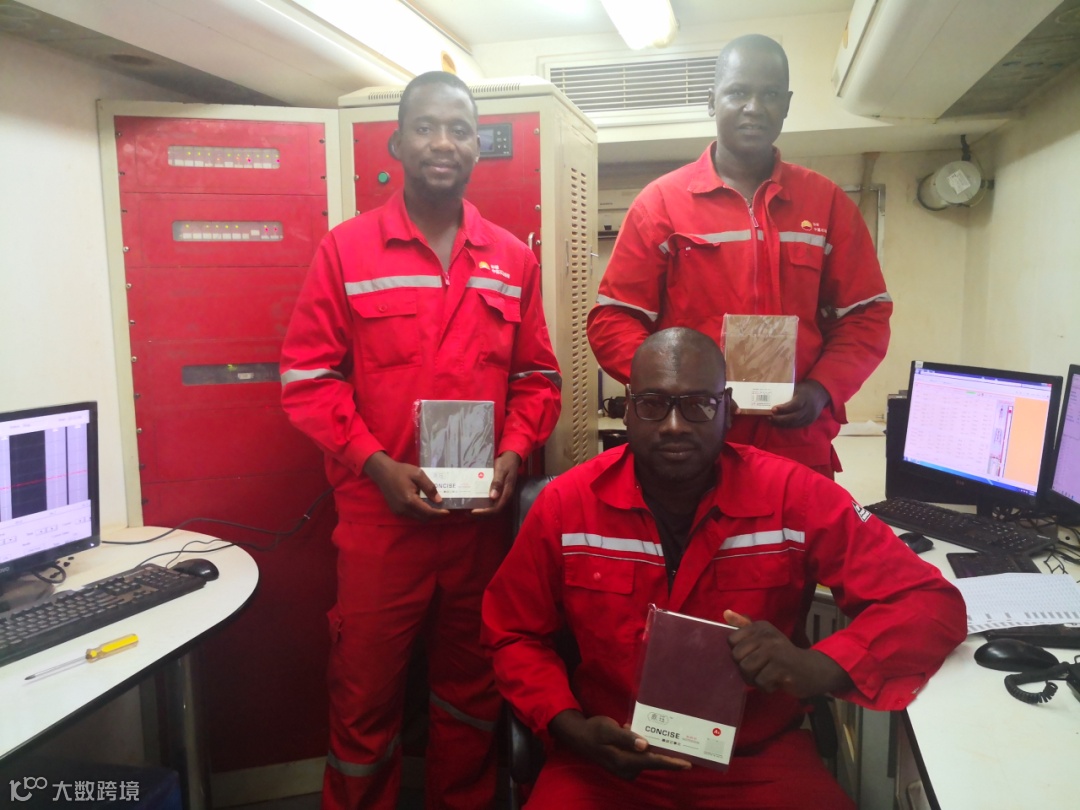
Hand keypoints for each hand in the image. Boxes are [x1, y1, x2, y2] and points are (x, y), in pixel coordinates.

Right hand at [363, 452, 448, 520]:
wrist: (383, 472)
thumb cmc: (401, 471)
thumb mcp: (418, 474)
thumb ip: (429, 487)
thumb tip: (438, 500)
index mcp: (409, 500)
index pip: (427, 512)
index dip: (439, 513)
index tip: (447, 511)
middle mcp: (403, 509)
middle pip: (423, 518)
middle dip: (434, 516)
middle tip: (442, 509)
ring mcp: (398, 511)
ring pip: (417, 518)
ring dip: (427, 515)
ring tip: (434, 507)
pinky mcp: (396, 510)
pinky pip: (411, 515)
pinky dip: (419, 513)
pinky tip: (423, 505)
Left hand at [471, 451, 520, 515]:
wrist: (511, 458)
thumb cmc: (505, 463)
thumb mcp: (501, 470)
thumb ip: (497, 482)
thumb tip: (493, 497)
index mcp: (506, 493)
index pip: (496, 508)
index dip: (485, 512)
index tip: (473, 511)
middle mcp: (504, 497)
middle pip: (493, 511)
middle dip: (481, 514)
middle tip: (467, 512)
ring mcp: (502, 496)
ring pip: (492, 508)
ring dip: (481, 511)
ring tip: (468, 509)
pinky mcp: (499, 493)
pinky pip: (491, 502)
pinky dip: (483, 505)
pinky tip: (474, 502)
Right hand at [549, 711, 690, 780]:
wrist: (579, 737)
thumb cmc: (594, 730)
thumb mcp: (608, 729)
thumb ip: (626, 737)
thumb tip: (644, 745)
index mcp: (623, 760)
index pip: (651, 762)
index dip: (670, 763)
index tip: (687, 764)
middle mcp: (626, 768)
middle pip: (653, 764)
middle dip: (670, 759)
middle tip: (688, 754)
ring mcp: (625, 769)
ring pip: (648, 761)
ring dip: (658, 752)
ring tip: (671, 742)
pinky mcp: (625, 765)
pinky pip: (642, 759)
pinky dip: (648, 751)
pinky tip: (648, 739)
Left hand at [723, 610, 851, 699]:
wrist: (813, 669)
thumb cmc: (782, 654)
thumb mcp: (764, 637)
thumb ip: (744, 626)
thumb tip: (726, 613)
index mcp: (760, 627)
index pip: (731, 640)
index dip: (739, 654)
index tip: (752, 655)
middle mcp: (767, 636)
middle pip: (736, 657)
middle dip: (744, 669)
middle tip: (759, 669)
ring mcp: (775, 651)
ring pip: (746, 670)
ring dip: (755, 679)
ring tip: (767, 676)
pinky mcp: (782, 668)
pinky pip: (760, 682)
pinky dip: (766, 687)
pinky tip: (776, 682)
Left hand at [770, 380, 830, 428]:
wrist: (820, 393)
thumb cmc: (804, 390)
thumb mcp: (797, 388)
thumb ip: (787, 394)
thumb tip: (770, 398)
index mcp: (805, 397)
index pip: (795, 405)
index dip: (784, 408)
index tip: (773, 409)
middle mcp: (809, 408)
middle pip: (794, 417)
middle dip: (780, 419)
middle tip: (770, 417)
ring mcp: (810, 416)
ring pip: (795, 423)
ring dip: (782, 424)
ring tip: (771, 421)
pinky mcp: (809, 421)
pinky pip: (797, 426)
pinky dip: (787, 426)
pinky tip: (778, 424)